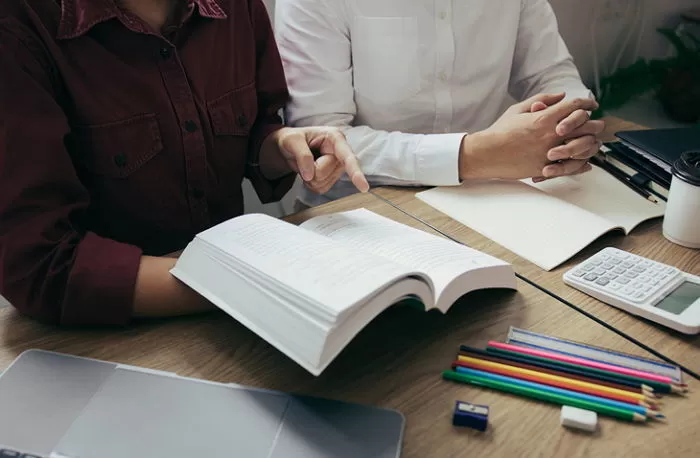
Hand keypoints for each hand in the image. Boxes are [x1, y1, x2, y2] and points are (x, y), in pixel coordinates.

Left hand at [274, 127, 368, 193]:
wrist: (289, 147)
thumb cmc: (292, 139)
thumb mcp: (291, 140)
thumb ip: (302, 155)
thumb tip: (310, 174)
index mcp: (334, 138)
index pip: (347, 157)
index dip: (355, 172)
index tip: (364, 187)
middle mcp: (340, 153)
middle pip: (326, 173)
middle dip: (311, 170)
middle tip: (303, 158)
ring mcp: (337, 167)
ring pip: (324, 183)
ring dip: (310, 178)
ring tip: (306, 164)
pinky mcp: (332, 177)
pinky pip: (321, 189)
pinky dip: (311, 184)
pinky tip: (309, 172)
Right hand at [459, 93, 598, 179]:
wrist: (487, 154)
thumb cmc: (499, 132)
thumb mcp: (518, 109)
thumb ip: (541, 100)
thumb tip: (560, 96)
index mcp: (544, 118)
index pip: (574, 106)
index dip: (586, 103)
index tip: (591, 104)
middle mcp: (550, 135)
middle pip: (585, 126)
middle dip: (594, 123)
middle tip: (597, 124)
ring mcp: (549, 152)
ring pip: (582, 147)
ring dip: (590, 143)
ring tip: (592, 142)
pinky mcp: (545, 167)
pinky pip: (571, 166)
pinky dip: (581, 164)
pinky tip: (584, 161)